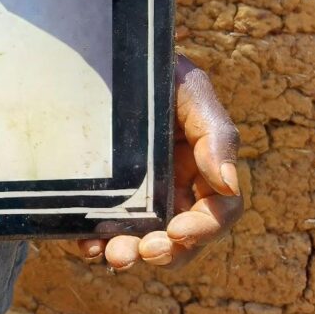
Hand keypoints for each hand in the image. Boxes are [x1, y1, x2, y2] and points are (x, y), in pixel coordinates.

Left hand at [78, 53, 243, 269]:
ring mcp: (139, 195)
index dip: (203, 230)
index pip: (216, 213)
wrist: (113, 57)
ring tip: (111, 256)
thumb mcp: (193, 95)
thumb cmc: (163, 74)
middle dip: (165, 252)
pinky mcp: (106, 194)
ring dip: (130, 253)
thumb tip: (229, 185)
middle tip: (142, 252)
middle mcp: (175, 190)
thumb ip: (217, 137)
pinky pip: (104, 227)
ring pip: (142, 239)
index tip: (178, 232)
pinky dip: (97, 241)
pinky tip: (86, 244)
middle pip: (180, 239)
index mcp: (204, 171)